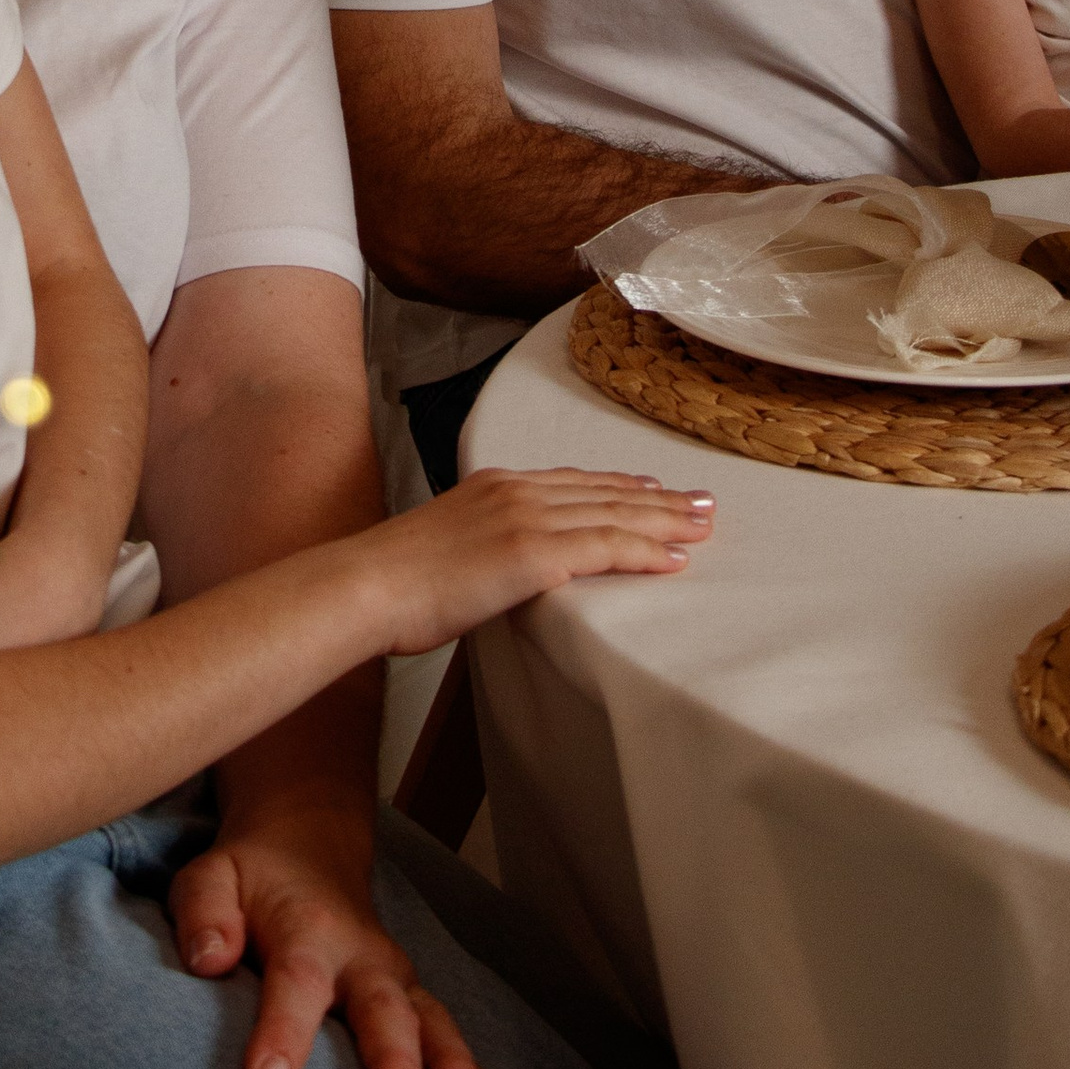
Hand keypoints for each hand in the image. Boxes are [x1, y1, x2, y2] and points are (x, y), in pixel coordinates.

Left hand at [169, 811, 485, 1068]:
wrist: (308, 843)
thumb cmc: (251, 876)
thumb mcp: (210, 879)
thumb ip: (203, 913)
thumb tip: (208, 961)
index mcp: (305, 930)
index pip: (296, 983)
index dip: (283, 1035)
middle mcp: (360, 955)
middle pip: (383, 1011)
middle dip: (394, 1067)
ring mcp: (394, 975)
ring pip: (431, 1020)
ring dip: (451, 1066)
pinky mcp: (411, 994)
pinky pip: (445, 1031)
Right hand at [365, 465, 712, 656]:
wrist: (366, 586)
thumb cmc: (392, 583)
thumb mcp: (442, 548)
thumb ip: (479, 547)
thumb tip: (494, 569)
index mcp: (495, 485)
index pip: (572, 482)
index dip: (618, 486)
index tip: (653, 490)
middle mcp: (517, 491)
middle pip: (604, 492)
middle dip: (658, 499)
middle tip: (701, 501)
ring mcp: (527, 519)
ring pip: (615, 516)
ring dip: (666, 522)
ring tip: (703, 525)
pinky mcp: (534, 554)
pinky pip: (607, 548)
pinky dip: (646, 552)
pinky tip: (675, 560)